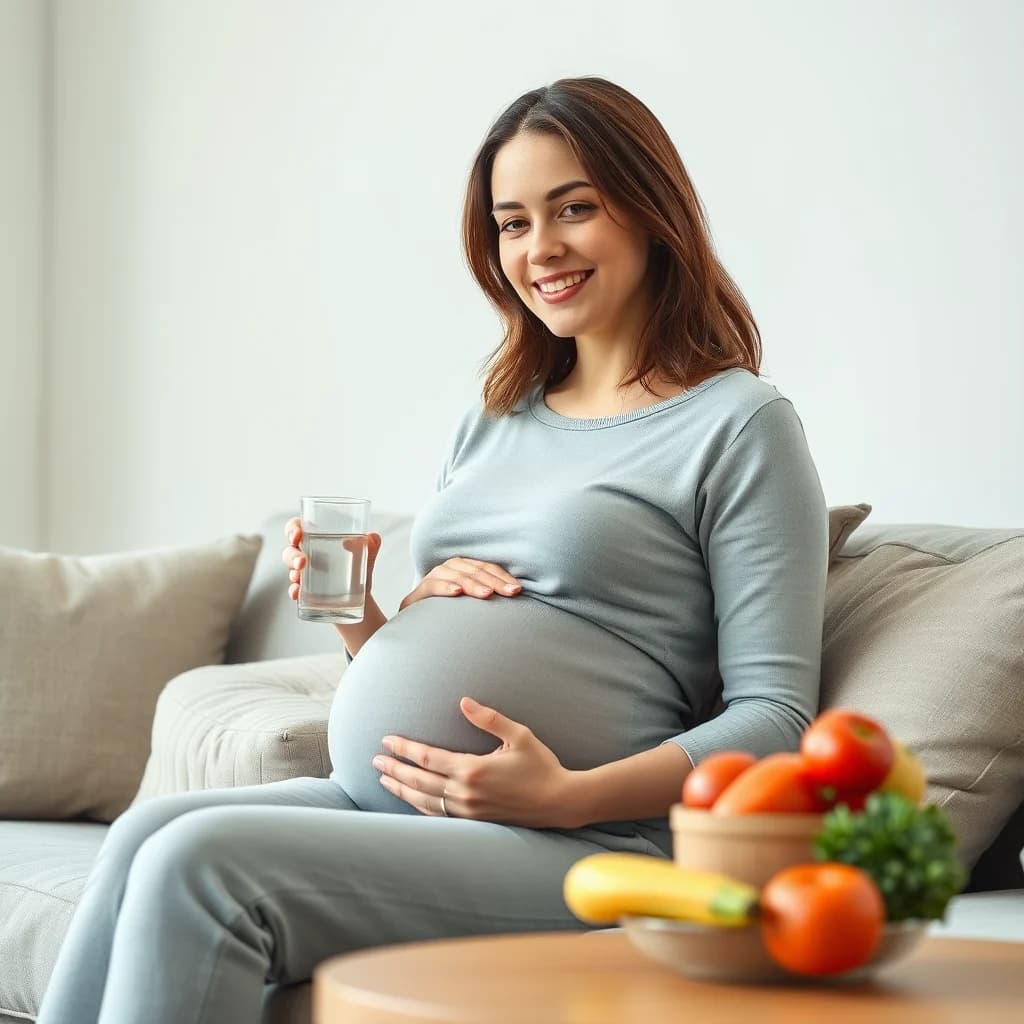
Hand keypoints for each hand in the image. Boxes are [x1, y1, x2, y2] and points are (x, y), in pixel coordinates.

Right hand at [282, 517, 382, 601]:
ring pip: (290, 570)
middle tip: (302, 562)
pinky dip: (294, 591)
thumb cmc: (359, 569)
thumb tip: (372, 537)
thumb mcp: (367, 556)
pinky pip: (294, 590)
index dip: (292, 529)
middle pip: (290, 550)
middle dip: (292, 555)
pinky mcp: (306, 593)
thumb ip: (371, 545)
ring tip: (299, 577)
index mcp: (317, 540)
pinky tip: (298, 593)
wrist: (362, 598)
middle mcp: (307, 555)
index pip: (297, 528)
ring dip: (292, 572)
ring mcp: (304, 574)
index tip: (297, 535)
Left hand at [373, 697, 572, 827]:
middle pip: (418, 781)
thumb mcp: (519, 735)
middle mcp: (465, 793)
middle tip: (374, 761)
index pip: (427, 758)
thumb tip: (464, 701)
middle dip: (394, 769)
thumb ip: (489, 718)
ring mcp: (468, 811)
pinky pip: (438, 816)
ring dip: (402, 789)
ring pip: (424, 801)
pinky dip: (419, 807)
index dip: (404, 749)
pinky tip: (411, 800)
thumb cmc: (542, 766)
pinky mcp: (474, 822)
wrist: (559, 802)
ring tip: (384, 780)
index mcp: (473, 770)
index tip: (386, 741)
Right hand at [398, 557, 522, 611]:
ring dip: (472, 583)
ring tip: (487, 594)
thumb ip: (489, 601)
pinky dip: (445, 587)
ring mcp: (432, 580)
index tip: (517, 590)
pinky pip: (432, 586)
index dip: (501, 577)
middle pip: (473, 570)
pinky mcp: (416, 595)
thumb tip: (517, 599)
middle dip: (494, 581)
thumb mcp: (472, 610)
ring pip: (455, 574)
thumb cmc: (450, 621)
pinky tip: (457, 592)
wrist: (416, 633)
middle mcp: (448, 570)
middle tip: (510, 592)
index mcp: (463, 570)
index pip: (485, 568)